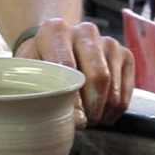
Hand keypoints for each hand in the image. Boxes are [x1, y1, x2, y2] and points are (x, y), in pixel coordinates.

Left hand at [15, 19, 134, 126]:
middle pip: (98, 76)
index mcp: (55, 31)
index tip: (73, 120)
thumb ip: (42, 93)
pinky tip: (100, 114)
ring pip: (112, 86)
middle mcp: (84, 31)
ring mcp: (107, 42)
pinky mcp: (124, 54)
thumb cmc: (38, 69)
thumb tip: (76, 121)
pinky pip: (126, 91)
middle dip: (91, 107)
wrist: (52, 54)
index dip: (72, 99)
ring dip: (102, 111)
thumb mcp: (28, 77)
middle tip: (82, 123)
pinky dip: (114, 110)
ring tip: (87, 118)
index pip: (68, 67)